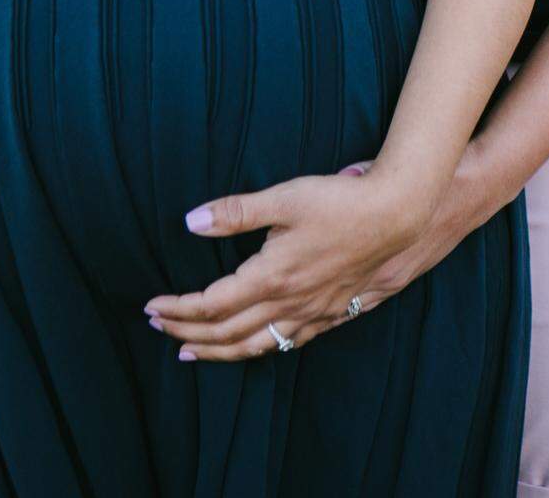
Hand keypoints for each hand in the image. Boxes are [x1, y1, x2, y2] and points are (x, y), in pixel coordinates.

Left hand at [141, 158, 477, 362]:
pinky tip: (253, 345)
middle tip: (159, 327)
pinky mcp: (329, 312)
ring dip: (217, 351)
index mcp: (270, 276)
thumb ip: (236, 212)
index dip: (178, 309)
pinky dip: (258, 349)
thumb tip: (190, 221)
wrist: (396, 217)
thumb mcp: (285, 198)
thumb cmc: (339, 202)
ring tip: (191, 352)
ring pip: (254, 345)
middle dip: (187, 332)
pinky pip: (286, 342)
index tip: (152, 306)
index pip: (211, 305)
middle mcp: (287, 302)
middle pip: (226, 333)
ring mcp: (310, 312)